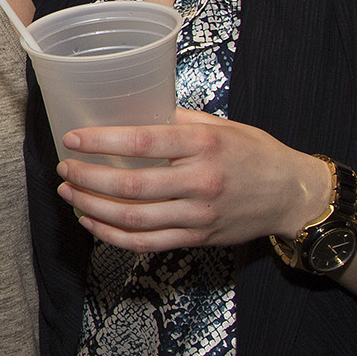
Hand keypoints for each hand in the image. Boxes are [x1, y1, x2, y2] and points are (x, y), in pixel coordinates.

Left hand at [57, 109, 332, 252]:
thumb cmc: (254, 154)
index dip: (102, 142)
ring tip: (69, 194)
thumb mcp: (221, 125)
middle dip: (88, 178)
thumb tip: (133, 112)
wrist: (291, 195)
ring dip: (93, 208)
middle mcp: (200, 182)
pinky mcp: (197, 238)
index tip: (73, 139)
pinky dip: (113, 235)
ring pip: (134, 219)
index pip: (142, 143)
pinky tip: (92, 223)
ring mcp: (198, 214)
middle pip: (131, 186)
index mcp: (204, 145)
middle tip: (65, 169)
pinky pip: (147, 243)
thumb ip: (178, 121)